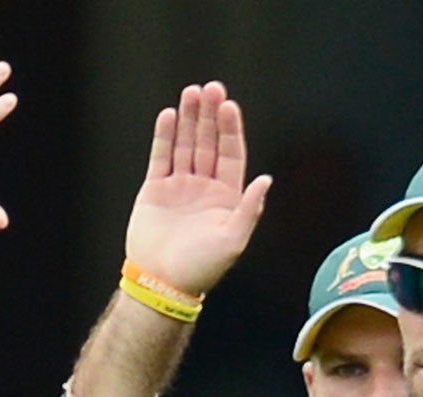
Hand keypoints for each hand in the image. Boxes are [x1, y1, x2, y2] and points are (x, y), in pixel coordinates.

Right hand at [126, 81, 271, 295]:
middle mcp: (205, 188)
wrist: (163, 282)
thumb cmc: (202, 267)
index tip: (229, 106)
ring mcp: (180, 186)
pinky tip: (170, 115)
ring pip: (186, 144)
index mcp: (227, 198)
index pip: (231, 155)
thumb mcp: (234, 240)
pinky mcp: (155, 189)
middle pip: (209, 143)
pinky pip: (161, 157)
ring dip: (189, 119)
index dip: (230, 130)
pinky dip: (165, 136)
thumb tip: (266, 180)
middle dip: (210, 116)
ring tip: (191, 93)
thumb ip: (250, 209)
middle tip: (211, 88)